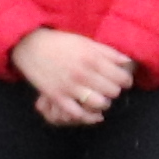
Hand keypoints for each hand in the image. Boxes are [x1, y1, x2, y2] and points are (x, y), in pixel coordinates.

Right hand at [13, 28, 132, 125]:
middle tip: (110, 88)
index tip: (123, 81)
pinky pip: (78, 113)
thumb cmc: (61, 43)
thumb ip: (108, 53)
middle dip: (114, 91)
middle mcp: (83, 74)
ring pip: (99, 104)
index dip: (126, 81)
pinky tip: (91, 112)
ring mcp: (70, 87)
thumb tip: (128, 62)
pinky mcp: (57, 97)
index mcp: (92, 59)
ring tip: (101, 98)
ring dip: (103, 103)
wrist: (31, 46)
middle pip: (113, 92)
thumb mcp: (86, 42)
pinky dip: (88, 116)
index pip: (121, 78)